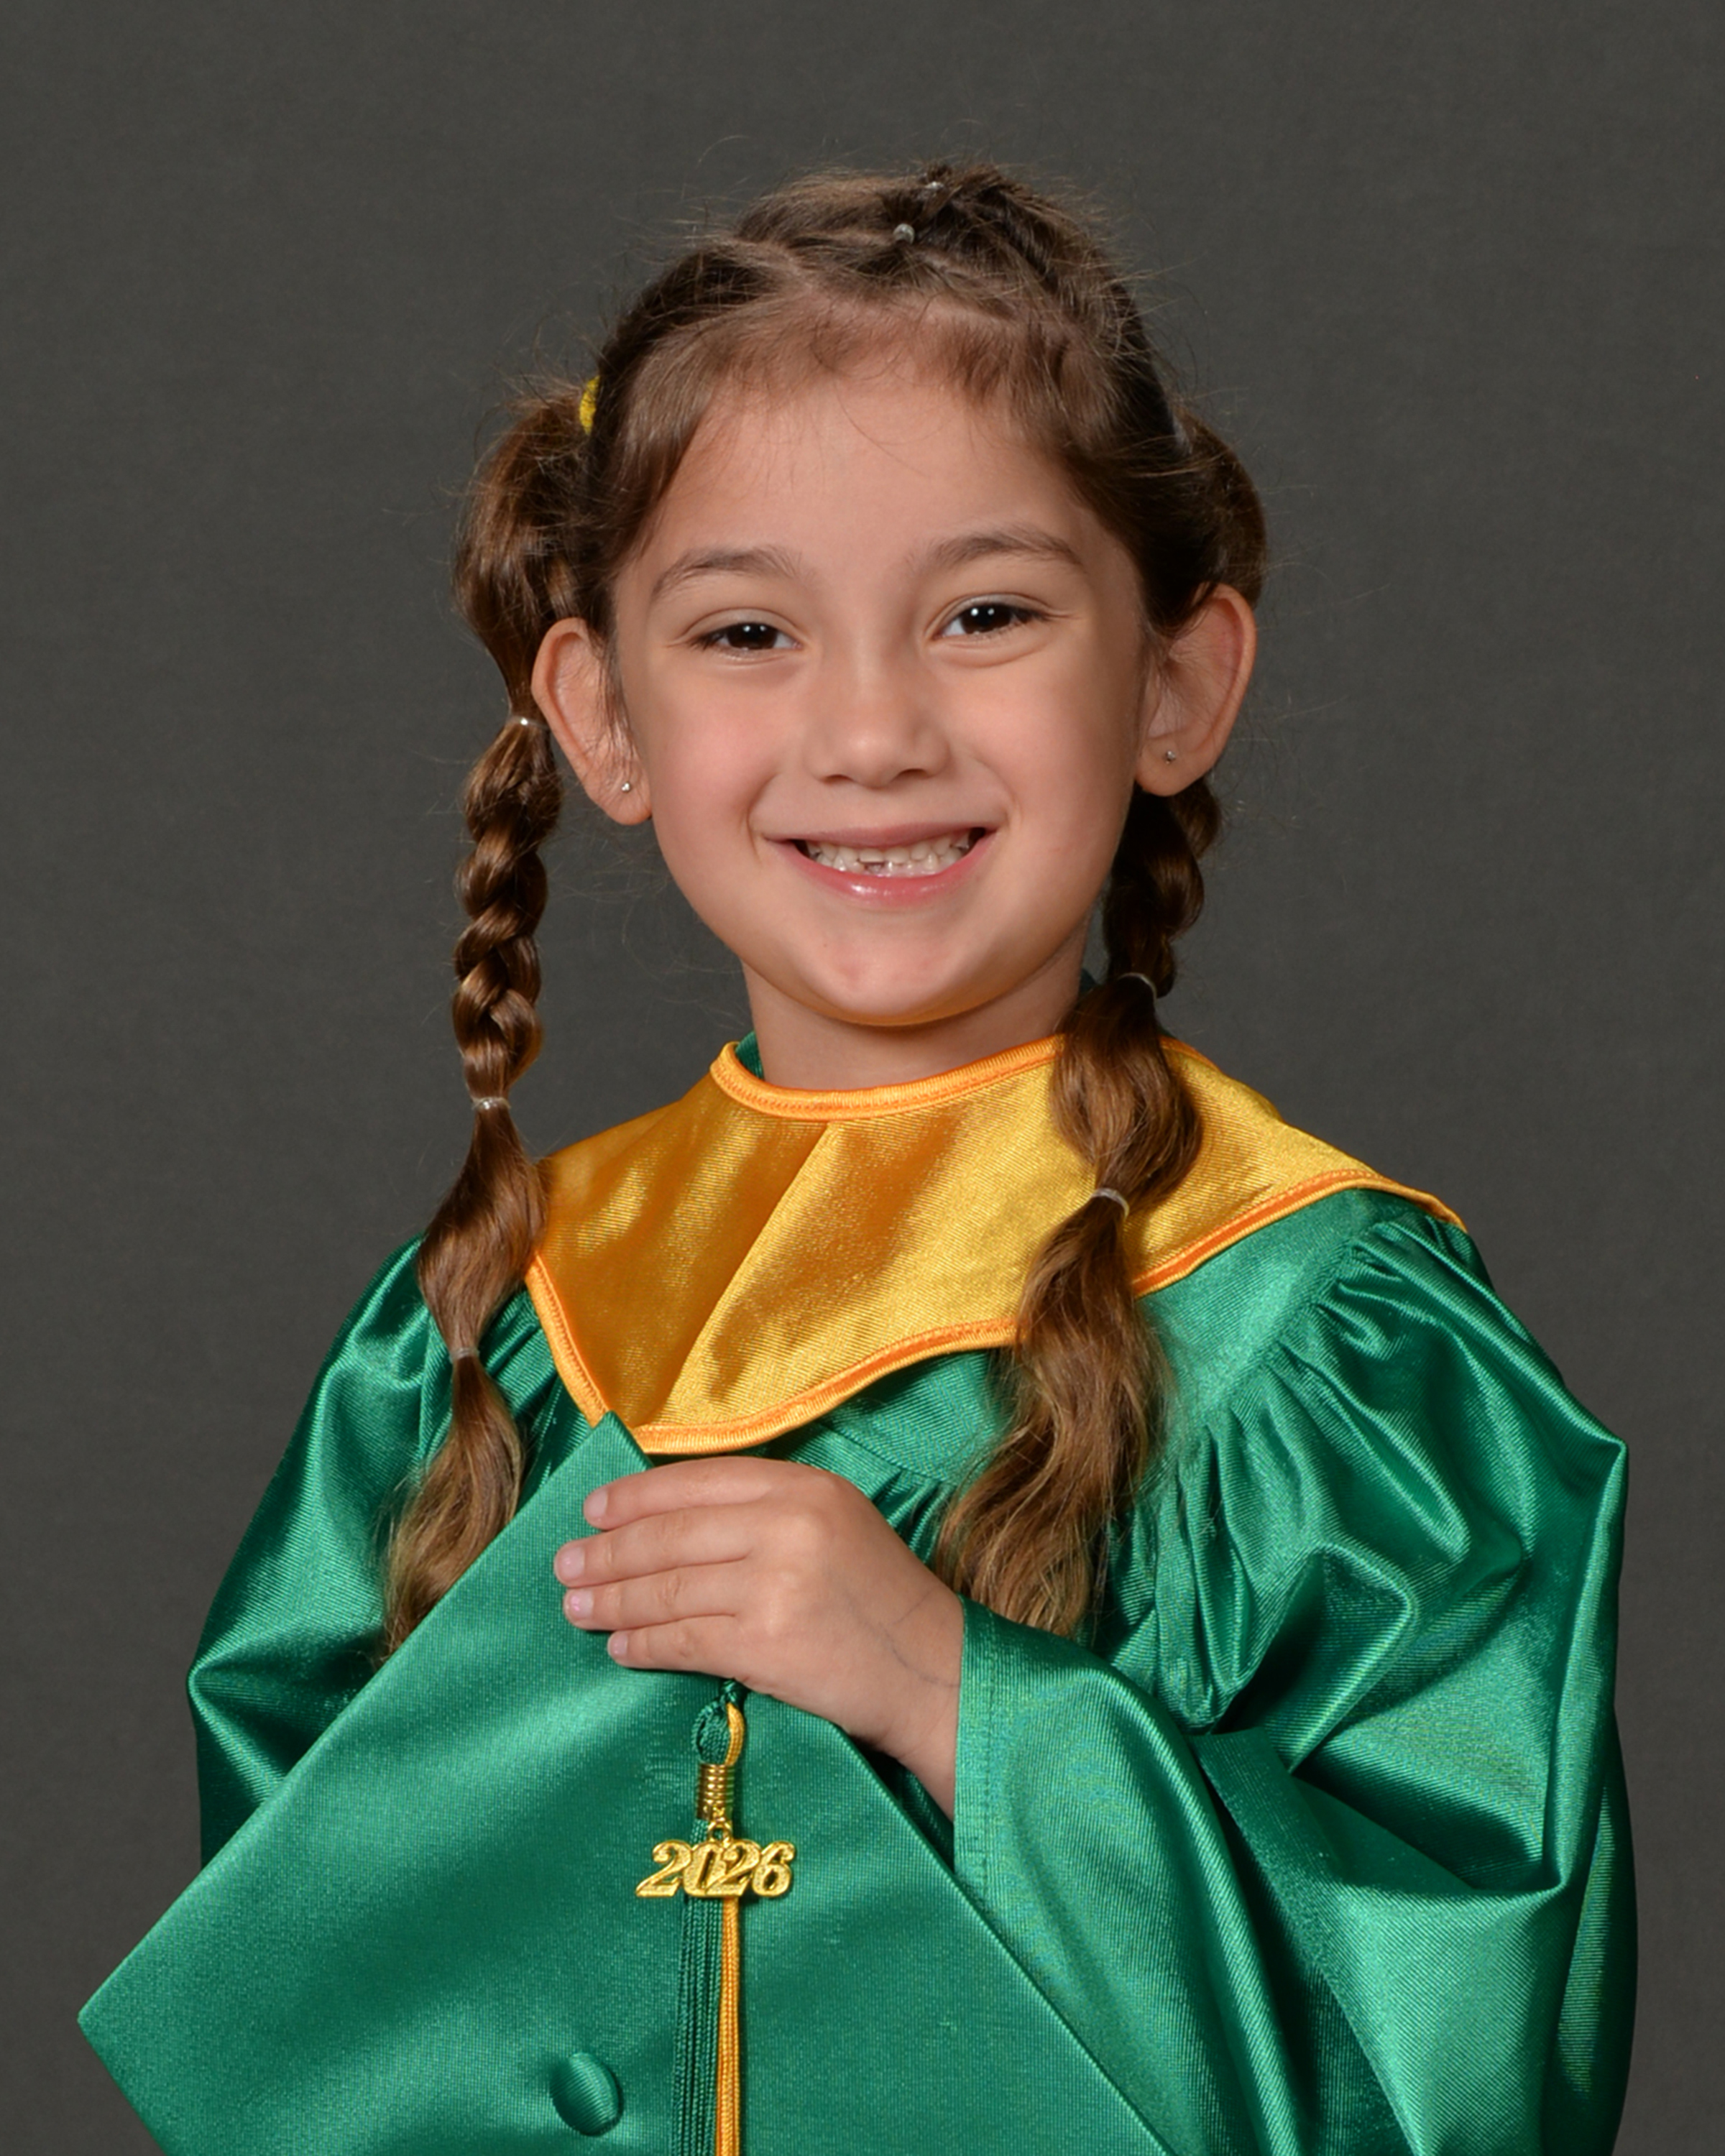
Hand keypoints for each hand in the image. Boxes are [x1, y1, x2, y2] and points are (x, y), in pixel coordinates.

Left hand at [553, 1458, 961, 1813]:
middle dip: (609, 1551)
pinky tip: (619, 1644)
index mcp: (806, 1486)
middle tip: (565, 1562)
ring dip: (612, 1598)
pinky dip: (642, 1642)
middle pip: (673, 1534)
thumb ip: (766, 1513)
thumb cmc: (881, 1601)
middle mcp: (789, 1525)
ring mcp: (776, 1584)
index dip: (637, 1496)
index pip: (699, 1481)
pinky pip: (683, 1639)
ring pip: (669, 1588)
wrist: (935, 1673)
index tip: (593, 1509)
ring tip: (575, 1605)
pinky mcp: (766, 1644)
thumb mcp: (835, 1525)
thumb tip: (667, 1520)